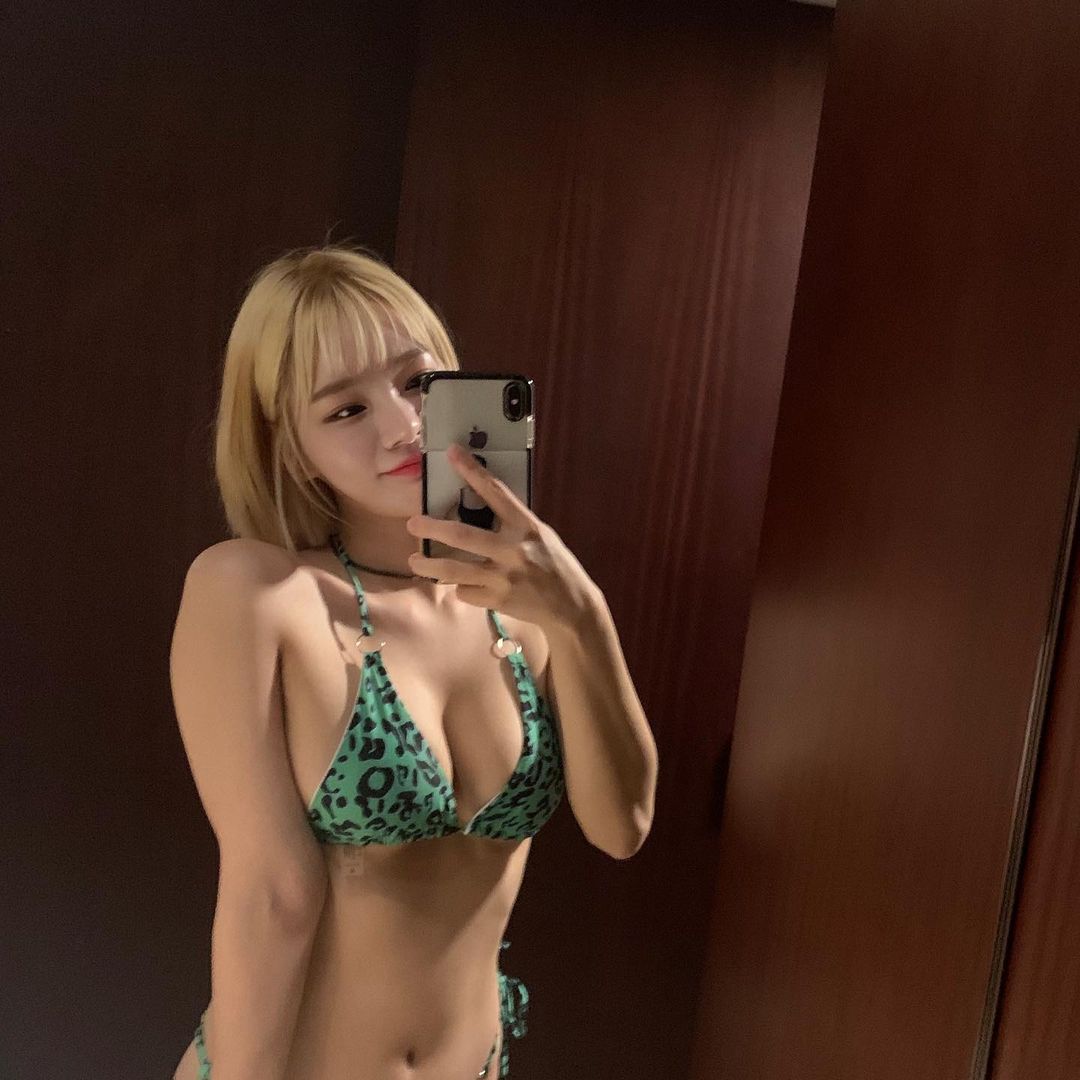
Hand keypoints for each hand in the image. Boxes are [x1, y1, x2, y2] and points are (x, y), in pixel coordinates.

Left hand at [404, 442, 599, 630]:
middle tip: (412, 524)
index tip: (452, 452)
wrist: (571, 607)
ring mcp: (504, 577)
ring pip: (454, 570)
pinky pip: (465, 592)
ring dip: (429, 566)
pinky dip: (461, 588)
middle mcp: (513, 549)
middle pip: (462, 536)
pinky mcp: (497, 600)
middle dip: (432, 528)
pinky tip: (465, 586)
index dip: (472, 471)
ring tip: (415, 562)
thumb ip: (513, 524)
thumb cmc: (555, 566)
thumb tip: (479, 508)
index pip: (495, 492)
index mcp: (526, 526)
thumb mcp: (541, 536)